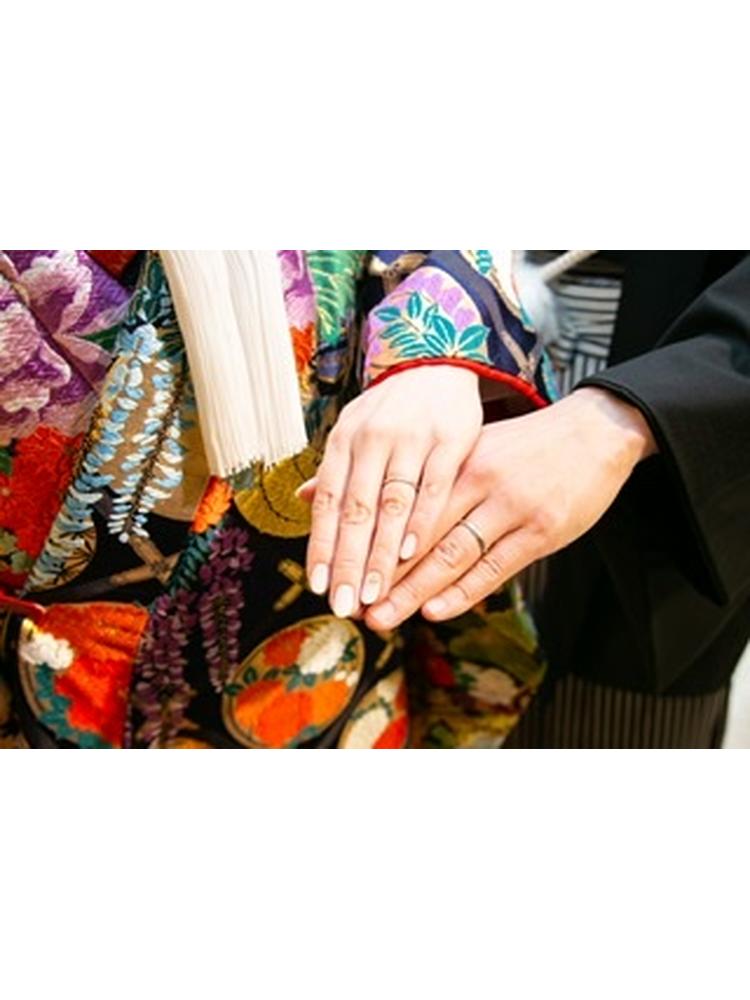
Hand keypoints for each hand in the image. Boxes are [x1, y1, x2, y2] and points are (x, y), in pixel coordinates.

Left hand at [302, 365, 482, 617]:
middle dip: (349, 562)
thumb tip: (299, 501)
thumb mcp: (355, 430)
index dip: (321, 545)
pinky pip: (434, 487)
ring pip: (392, 504)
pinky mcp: (451, 439)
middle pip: (356, 510)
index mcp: (344, 440)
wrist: (438, 363)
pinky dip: (423, 522)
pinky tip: (414, 554)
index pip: (327, 501)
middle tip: (344, 604)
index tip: (318, 585)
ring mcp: (412, 438)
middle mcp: (372, 438)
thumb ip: (334, 470)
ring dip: (383, 554)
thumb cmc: (391, 409)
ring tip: (376, 593)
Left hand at [364, 387, 656, 629]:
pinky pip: (496, 567)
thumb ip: (426, 475)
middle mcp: (480, 482)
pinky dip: (464, 591)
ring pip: (454, 555)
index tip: (343, 569)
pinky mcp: (542, 531)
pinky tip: (435, 610)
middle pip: (421, 535)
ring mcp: (512, 508)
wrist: (594, 433)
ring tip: (384, 617)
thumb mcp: (473, 447)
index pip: (404, 507)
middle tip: (354, 606)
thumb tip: (367, 488)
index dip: (372, 541)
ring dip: (415, 591)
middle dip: (386, 575)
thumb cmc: (524, 446)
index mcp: (456, 460)